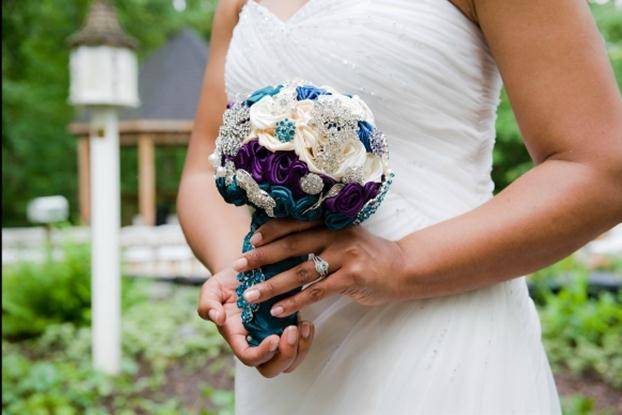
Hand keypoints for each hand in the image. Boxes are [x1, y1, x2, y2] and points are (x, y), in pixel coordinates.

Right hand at [197, 267, 315, 376]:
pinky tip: (306, 323)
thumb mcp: (211, 290)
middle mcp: (255, 343)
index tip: (274, 338)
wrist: (244, 272)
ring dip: (300, 348)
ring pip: (290, 361)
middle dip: (285, 356)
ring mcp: (272, 337)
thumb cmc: (225, 283)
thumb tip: (218, 318)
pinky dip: (306, 338)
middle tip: (291, 331)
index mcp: (237, 337)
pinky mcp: (286, 329)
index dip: (262, 354)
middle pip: (271, 369)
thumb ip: (208, 305)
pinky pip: (300, 346)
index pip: (249, 358)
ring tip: (303, 326)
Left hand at [231, 219, 407, 317]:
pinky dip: (295, 301)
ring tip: (251, 295)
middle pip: (291, 246)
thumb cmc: (368, 254)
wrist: (403, 267)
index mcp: (331, 223)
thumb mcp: (345, 237)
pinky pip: (317, 291)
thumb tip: (285, 243)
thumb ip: (320, 237)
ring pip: (300, 271)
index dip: (270, 231)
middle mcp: (335, 235)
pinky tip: (278, 309)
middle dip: (261, 257)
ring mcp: (345, 256)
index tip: (248, 241)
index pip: (294, 224)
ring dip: (272, 284)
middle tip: (238, 266)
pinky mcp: (352, 277)